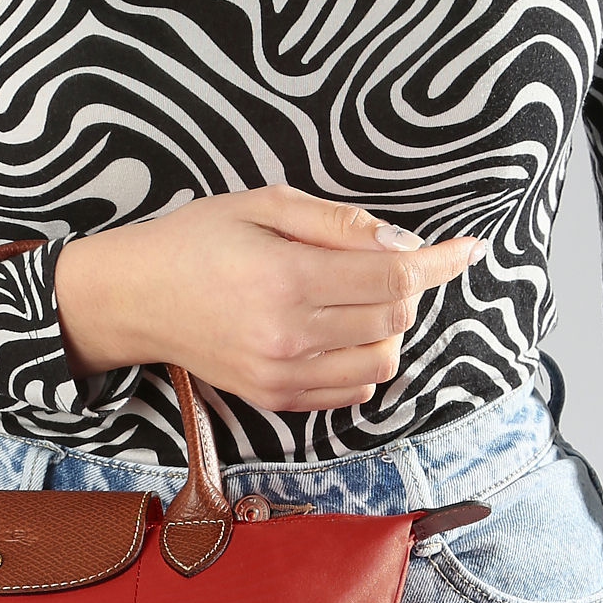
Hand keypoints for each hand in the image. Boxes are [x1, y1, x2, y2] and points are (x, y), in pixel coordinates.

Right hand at [51, 183, 486, 410]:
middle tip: (383, 265)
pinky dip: (364, 364)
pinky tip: (340, 336)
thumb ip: (337, 223)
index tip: (465, 248)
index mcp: (286, 276)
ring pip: (382, 361)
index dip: (436, 261)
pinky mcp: (275, 398)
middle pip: (394, 320)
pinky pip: (352, 391)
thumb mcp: (263, 204)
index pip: (392, 279)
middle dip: (405, 289)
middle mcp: (288, 334)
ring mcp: (282, 374)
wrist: (137, 299)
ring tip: (355, 302)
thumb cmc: (197, 240)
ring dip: (387, 330)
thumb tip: (403, 242)